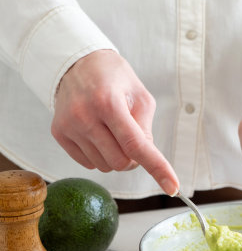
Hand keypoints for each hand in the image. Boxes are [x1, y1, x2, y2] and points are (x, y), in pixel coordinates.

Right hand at [51, 50, 178, 194]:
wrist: (77, 63)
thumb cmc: (114, 79)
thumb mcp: (140, 96)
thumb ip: (145, 128)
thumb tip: (146, 159)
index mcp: (108, 103)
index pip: (136, 145)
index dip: (157, 167)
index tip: (172, 187)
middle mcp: (85, 116)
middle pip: (121, 162)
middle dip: (133, 158)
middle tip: (132, 139)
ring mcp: (69, 126)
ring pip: (104, 166)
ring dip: (115, 156)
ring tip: (111, 131)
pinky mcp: (59, 133)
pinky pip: (88, 164)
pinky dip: (99, 155)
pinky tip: (97, 134)